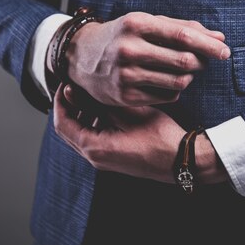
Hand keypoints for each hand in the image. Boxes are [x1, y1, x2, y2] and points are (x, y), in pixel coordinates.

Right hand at [51, 12, 229, 106]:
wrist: (81, 57)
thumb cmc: (123, 36)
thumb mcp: (147, 23)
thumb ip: (183, 28)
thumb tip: (219, 38)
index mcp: (136, 24)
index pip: (182, 36)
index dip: (209, 45)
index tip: (226, 51)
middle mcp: (129, 49)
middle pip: (185, 61)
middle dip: (201, 62)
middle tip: (202, 61)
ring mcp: (126, 75)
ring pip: (179, 81)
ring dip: (189, 77)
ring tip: (184, 70)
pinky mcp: (126, 96)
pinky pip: (169, 96)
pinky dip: (176, 89)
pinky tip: (166, 81)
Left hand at [53, 84, 229, 184]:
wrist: (183, 161)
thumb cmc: (160, 137)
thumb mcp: (130, 113)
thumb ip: (100, 103)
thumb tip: (73, 91)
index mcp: (94, 148)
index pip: (62, 123)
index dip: (61, 101)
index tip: (67, 83)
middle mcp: (95, 158)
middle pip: (69, 130)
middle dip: (71, 107)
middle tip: (78, 86)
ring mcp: (105, 160)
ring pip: (82, 133)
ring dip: (84, 114)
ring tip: (95, 93)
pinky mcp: (115, 158)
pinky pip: (96, 139)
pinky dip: (96, 123)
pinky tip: (110, 108)